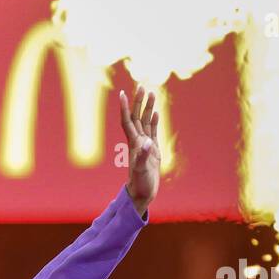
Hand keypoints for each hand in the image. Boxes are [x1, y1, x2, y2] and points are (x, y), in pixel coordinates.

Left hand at [118, 85, 159, 215]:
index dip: (125, 107)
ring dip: (148, 107)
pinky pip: (152, 131)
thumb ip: (145, 156)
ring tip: (151, 92)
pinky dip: (153, 121)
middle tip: (141, 85)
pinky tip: (155, 112)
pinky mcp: (153, 149)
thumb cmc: (140, 183)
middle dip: (139, 101)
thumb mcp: (142, 169)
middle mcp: (138, 141)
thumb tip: (148, 142)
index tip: (123, 93)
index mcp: (133, 143)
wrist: (142, 193)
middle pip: (137, 117)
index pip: (127, 121)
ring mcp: (145, 144)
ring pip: (145, 121)